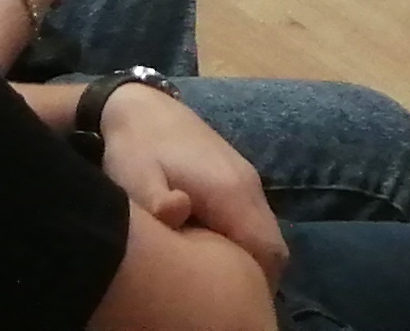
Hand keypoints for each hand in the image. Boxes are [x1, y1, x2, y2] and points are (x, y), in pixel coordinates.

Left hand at [96, 87, 283, 282]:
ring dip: (250, 258)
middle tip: (226, 298)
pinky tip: (213, 251)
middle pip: (273, 245)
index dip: (260, 284)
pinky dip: (244, 241)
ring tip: (219, 280)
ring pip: (264, 231)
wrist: (140, 105)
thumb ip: (158, 203)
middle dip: (258, 276)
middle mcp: (249, 186)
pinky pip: (253, 219)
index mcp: (232, 192)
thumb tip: (178, 215)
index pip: (268, 249)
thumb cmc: (136, 149)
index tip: (236, 304)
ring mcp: (246, 178)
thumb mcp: (136, 180)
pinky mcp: (236, 176)